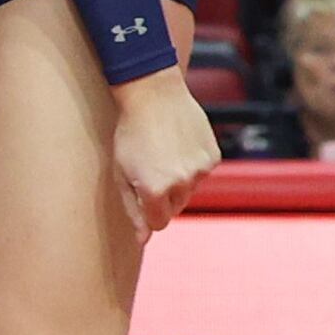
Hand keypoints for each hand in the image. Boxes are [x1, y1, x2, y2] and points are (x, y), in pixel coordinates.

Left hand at [110, 70, 216, 236]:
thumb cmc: (130, 134)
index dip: (148, 214)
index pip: (158, 224)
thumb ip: (132, 209)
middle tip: (149, 170)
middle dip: (162, 198)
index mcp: (155, 190)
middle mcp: (182, 183)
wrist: (154, 95)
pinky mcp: (213, 157)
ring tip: (162, 154)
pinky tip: (178, 146)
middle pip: (174, 209)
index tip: (142, 200)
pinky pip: (201, 173)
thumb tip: (143, 239)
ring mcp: (201, 170)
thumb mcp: (121, 173)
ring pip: (189, 191)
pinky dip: (191, 166)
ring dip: (178, 181)